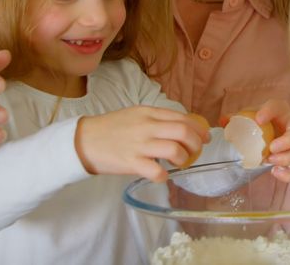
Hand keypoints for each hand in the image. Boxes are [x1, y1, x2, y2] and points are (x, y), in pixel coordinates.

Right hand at [75, 106, 209, 181]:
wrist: (83, 140)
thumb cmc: (111, 128)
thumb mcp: (136, 115)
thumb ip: (157, 119)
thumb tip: (182, 128)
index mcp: (149, 113)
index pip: (183, 117)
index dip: (199, 128)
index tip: (206, 137)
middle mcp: (146, 127)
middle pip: (183, 132)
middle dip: (196, 143)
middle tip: (195, 151)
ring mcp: (139, 145)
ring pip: (174, 150)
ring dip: (183, 159)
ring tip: (178, 163)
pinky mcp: (130, 163)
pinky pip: (156, 171)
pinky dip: (164, 176)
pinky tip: (162, 176)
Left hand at [220, 99, 289, 173]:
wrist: (263, 133)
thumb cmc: (255, 123)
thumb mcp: (245, 117)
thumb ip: (234, 119)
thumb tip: (224, 121)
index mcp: (279, 112)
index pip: (278, 106)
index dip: (270, 111)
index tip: (258, 119)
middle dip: (288, 141)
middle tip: (271, 148)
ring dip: (287, 158)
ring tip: (269, 161)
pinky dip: (288, 173)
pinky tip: (274, 172)